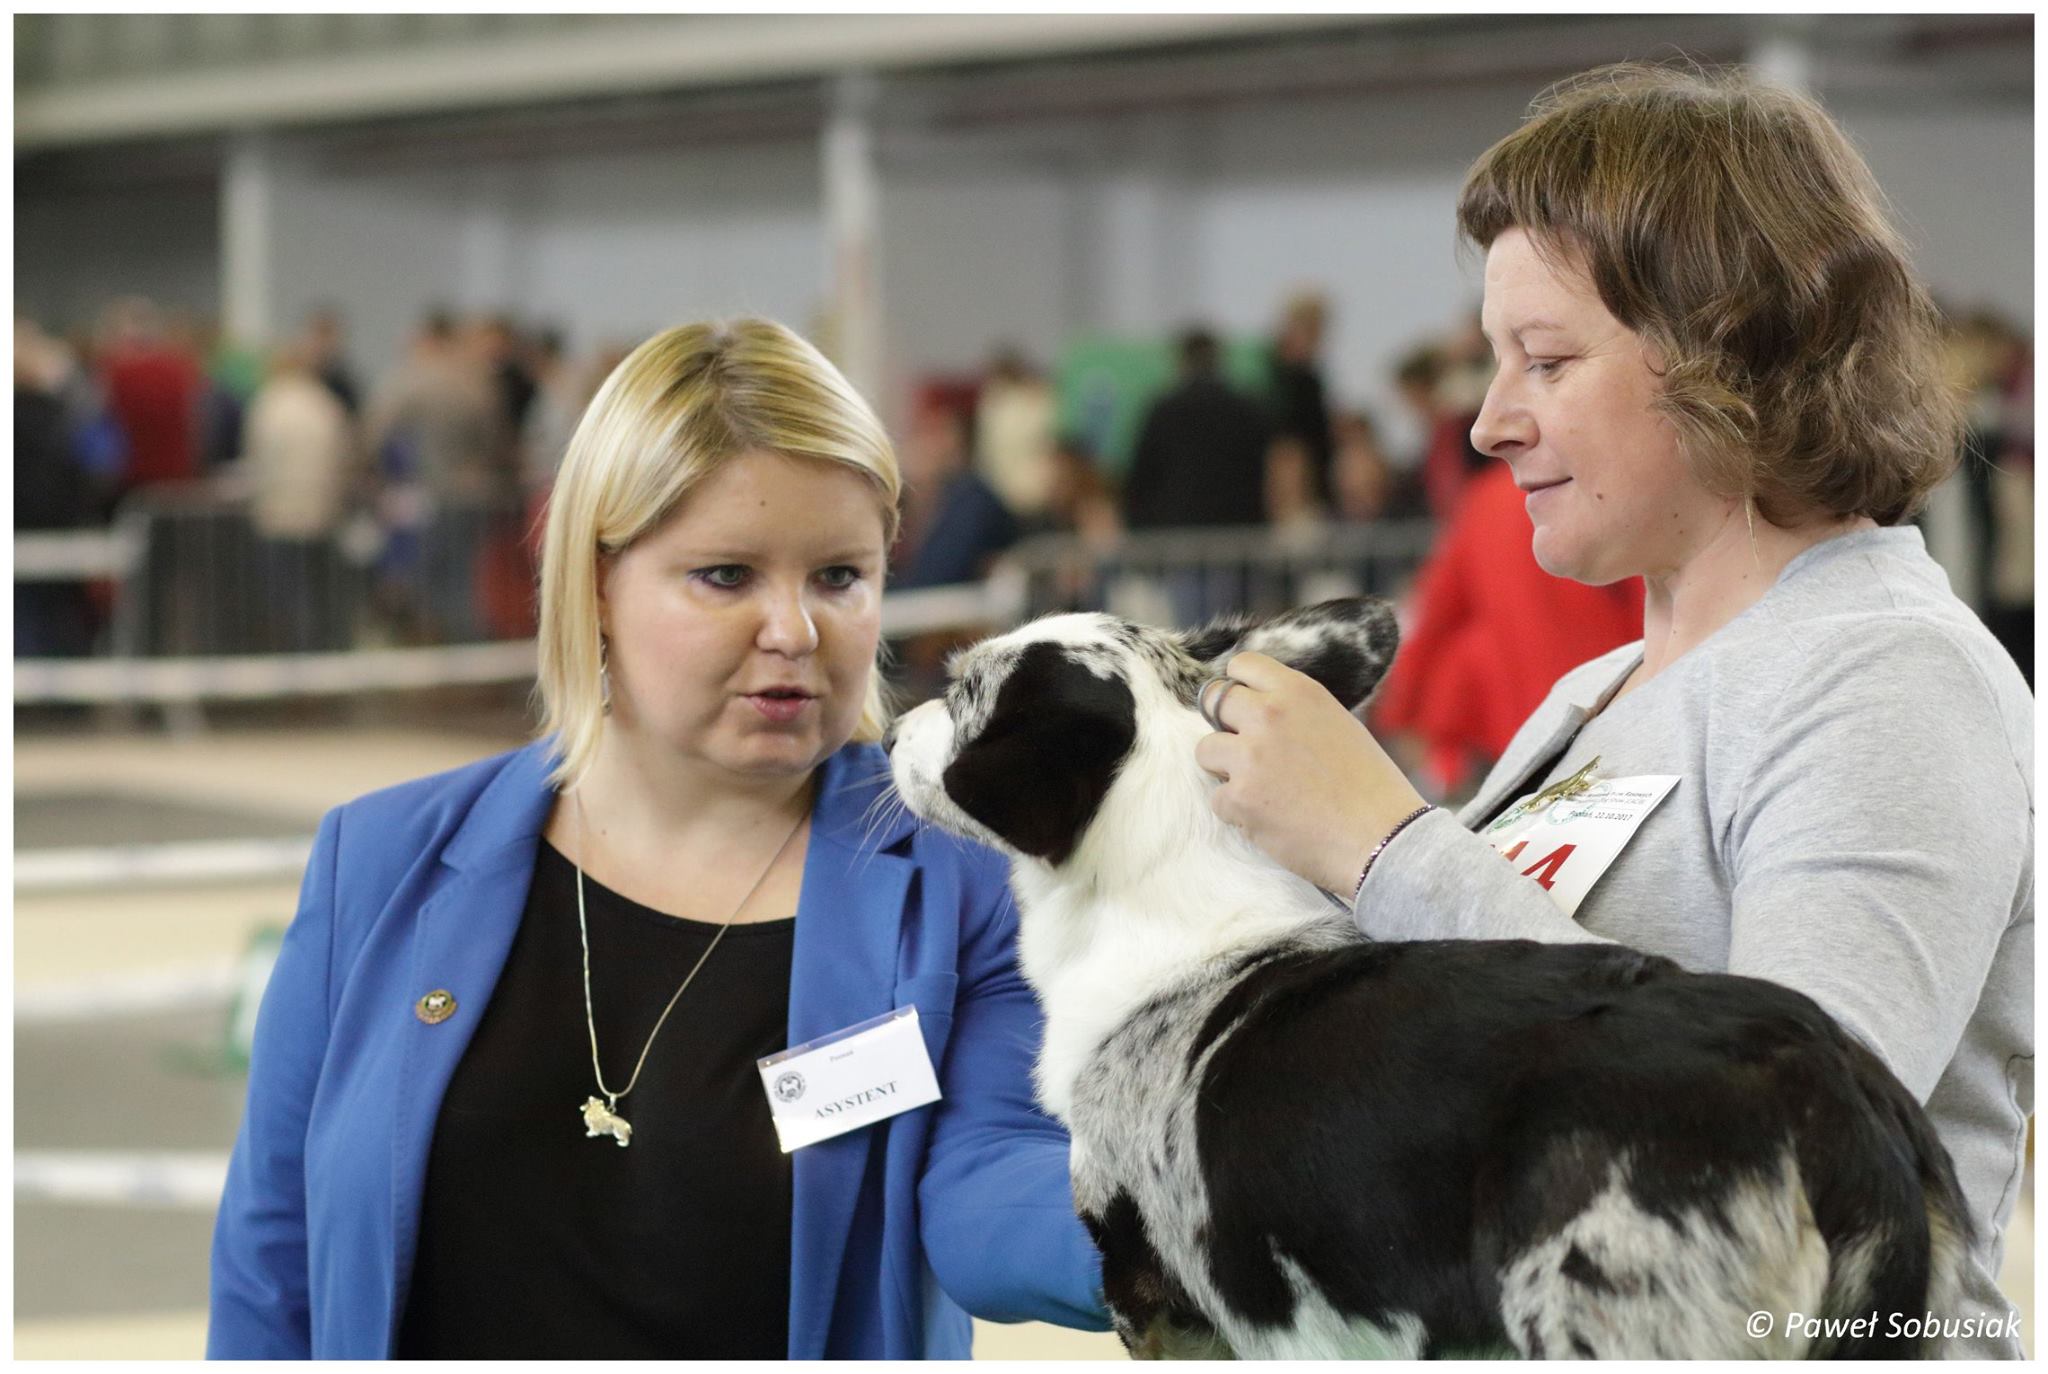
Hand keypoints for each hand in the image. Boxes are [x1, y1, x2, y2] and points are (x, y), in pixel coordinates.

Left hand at [1194, 651, 1428, 894]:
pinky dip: (1237, 811)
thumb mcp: (1338, 724)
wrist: (1382, 838)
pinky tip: (1271, 818)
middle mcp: (1269, 715)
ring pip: (1206, 751)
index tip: (1244, 706)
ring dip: (1224, 769)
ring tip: (1260, 787)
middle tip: (1246, 750)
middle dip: (1225, 725)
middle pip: (1214, 701)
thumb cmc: (1370, 787)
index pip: (1244, 665)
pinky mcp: (1239, 797)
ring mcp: (1250, 756)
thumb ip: (1295, 712)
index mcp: (1298, 692)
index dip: (1239, 687)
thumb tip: (1258, 711)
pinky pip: (1218, 798)